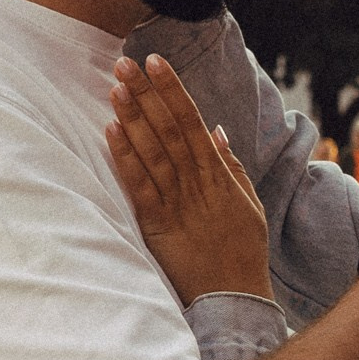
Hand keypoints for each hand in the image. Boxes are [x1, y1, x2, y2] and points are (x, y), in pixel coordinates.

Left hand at [108, 53, 272, 303]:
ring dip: (132, 116)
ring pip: (152, 151)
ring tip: (115, 87)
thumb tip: (215, 129)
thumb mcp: (247, 204)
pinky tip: (111, 131)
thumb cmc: (242, 252)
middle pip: (168, 127)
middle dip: (145, 92)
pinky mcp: (158, 226)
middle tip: (124, 62)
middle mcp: (196, 182)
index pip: (191, 119)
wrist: (234, 298)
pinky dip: (125, 157)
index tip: (155, 61)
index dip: (171, 88)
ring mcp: (177, 202)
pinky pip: (139, 185)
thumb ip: (230, 165)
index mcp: (218, 173)